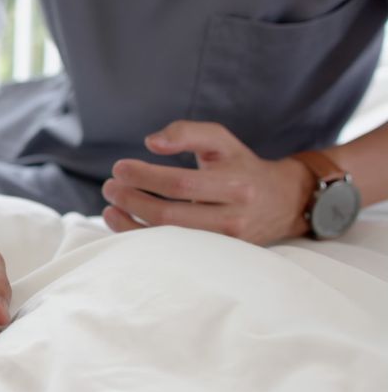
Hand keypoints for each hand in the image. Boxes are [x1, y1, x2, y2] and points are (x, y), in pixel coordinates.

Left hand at [102, 121, 315, 244]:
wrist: (282, 202)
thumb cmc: (241, 166)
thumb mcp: (221, 141)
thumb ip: (187, 132)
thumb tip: (151, 142)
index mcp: (235, 185)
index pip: (181, 184)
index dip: (145, 176)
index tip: (119, 168)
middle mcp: (232, 218)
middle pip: (171, 215)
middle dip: (132, 200)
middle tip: (109, 186)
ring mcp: (224, 245)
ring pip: (168, 240)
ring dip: (130, 225)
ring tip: (109, 207)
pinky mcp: (215, 260)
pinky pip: (171, 253)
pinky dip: (141, 240)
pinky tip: (122, 224)